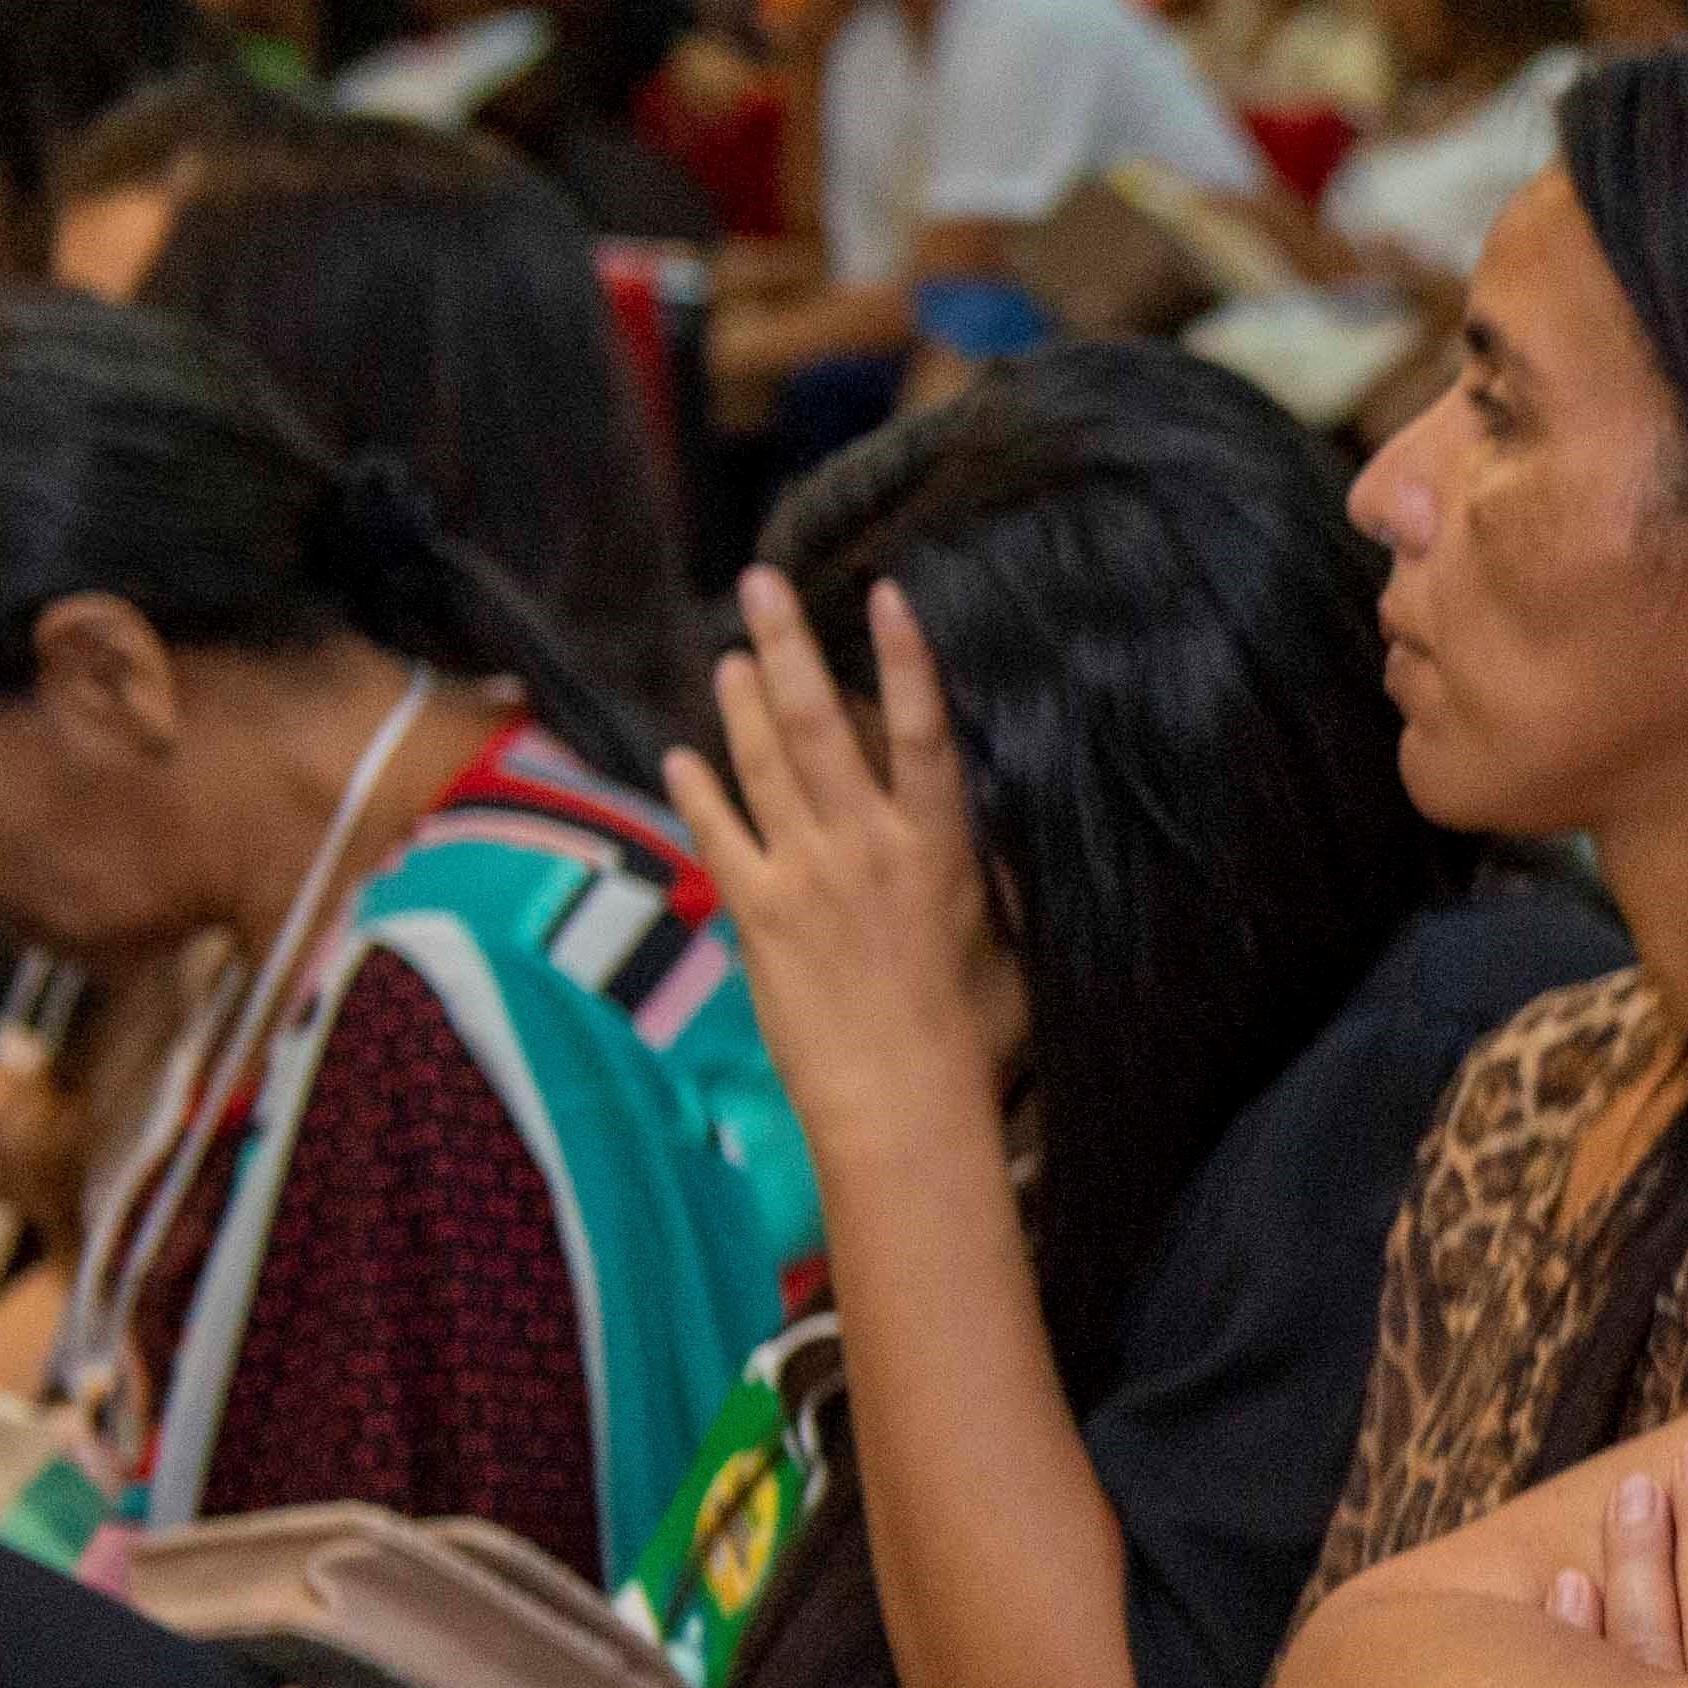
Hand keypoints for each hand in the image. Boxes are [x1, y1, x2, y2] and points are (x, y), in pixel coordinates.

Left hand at [669, 569, 1011, 1161]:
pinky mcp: (757, 914)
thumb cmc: (972, 1044)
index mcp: (939, 850)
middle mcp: (866, 845)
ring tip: (728, 655)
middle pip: (823, 724)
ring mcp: (805, 874)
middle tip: (761, 584)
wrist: (902, 1103)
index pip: (924, 733)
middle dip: (789, 646)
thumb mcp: (1006, 954)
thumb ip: (988, 893)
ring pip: (765, 764)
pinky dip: (698, 790)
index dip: (906, 660)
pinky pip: (718, 834)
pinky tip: (680, 755)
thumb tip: (984, 856)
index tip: (886, 594)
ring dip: (744, 702)